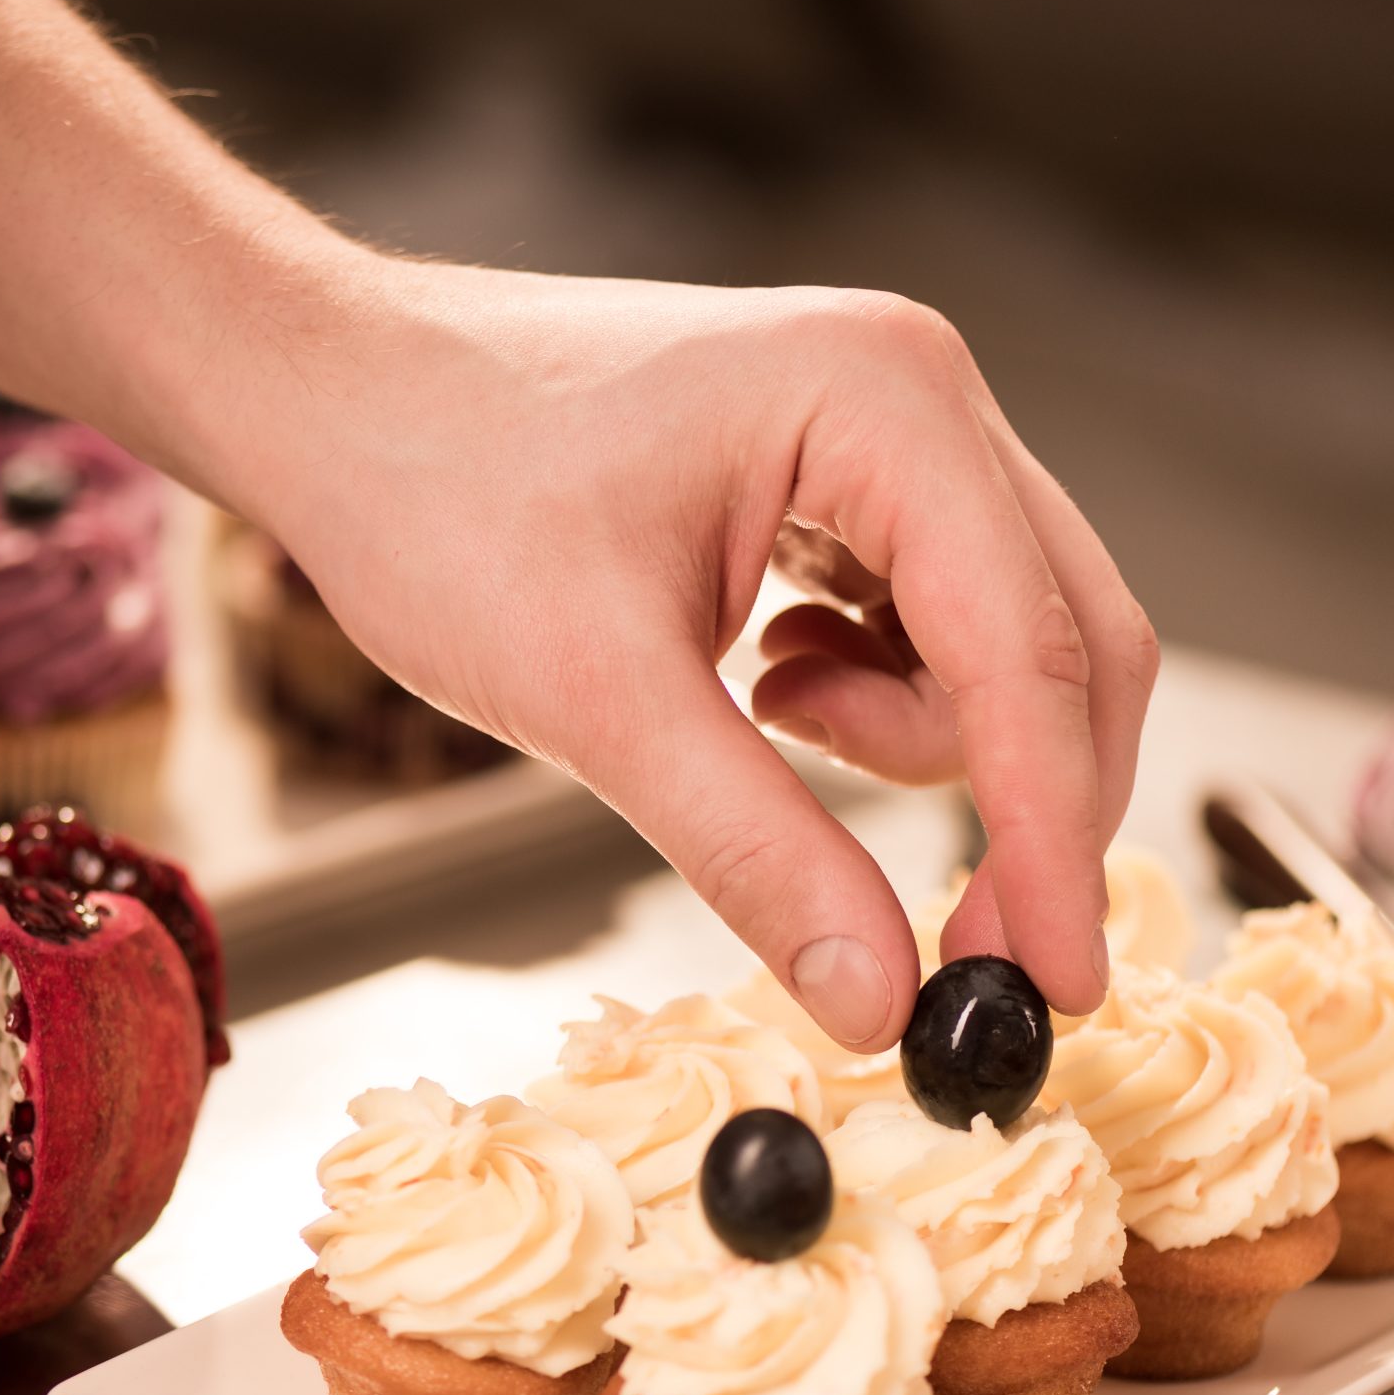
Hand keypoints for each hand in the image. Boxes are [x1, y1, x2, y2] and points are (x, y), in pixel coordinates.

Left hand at [230, 264, 1154, 1042]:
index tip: (1058, 986)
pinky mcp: (840, 475)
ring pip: (997, 642)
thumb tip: (882, 1000)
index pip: (1029, 653)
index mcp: (883, 402)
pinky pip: (924, 622)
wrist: (331, 399)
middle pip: (1062, 639)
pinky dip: (870, 697)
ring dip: (913, 738)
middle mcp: (915, 394)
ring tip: (757, 722)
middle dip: (1020, 803)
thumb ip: (758, 848)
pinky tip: (756, 685)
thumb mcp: (599, 696)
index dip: (1056, 840)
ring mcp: (883, 428)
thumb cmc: (435, 493)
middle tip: (959, 952)